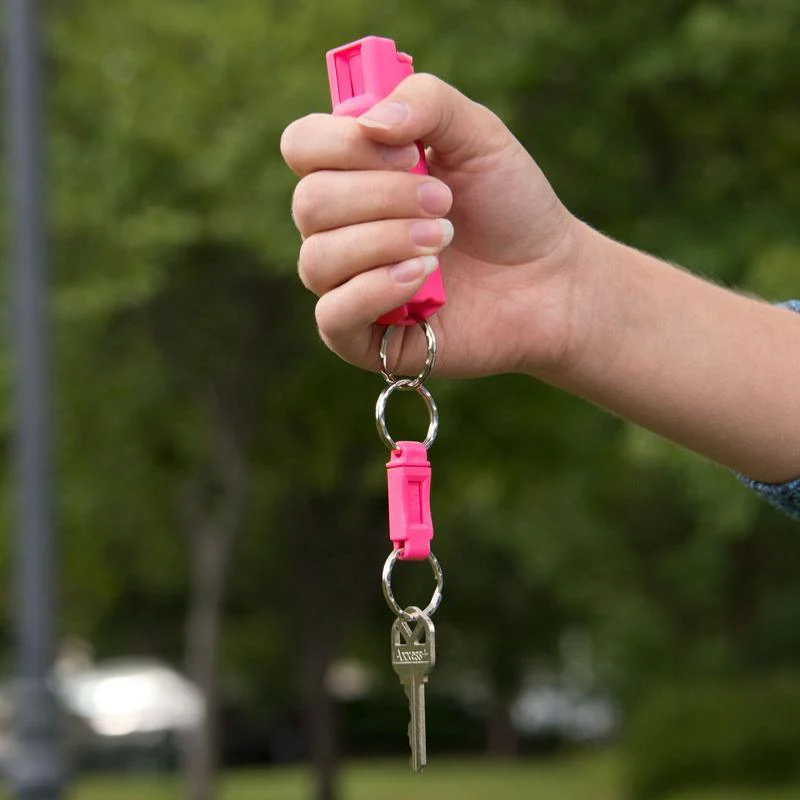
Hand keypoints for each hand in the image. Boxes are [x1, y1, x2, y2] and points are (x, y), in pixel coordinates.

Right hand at [280, 74, 586, 378]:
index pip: (302, 147)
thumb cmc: (510, 206)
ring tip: (442, 241)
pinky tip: (422, 279)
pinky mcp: (363, 338)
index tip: (406, 152)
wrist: (549, 279)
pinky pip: (332, 315)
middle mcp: (340, 229)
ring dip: (385, 241)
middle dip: (382, 197)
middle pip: (310, 202)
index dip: (342, 143)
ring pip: (318, 258)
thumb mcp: (479, 135)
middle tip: (444, 202)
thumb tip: (368, 123)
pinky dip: (373, 291)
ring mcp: (347, 284)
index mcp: (354, 173)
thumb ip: (426, 102)